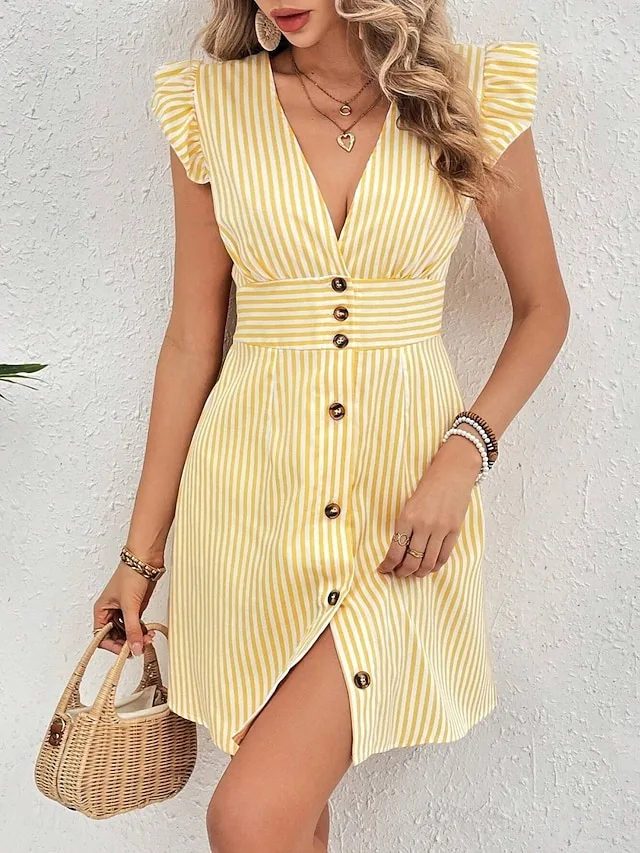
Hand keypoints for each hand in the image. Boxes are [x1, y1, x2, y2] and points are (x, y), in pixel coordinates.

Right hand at [92, 560, 157, 655]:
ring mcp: (124, 610)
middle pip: (115, 637)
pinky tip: (150, 632)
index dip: (112, 646)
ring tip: (148, 638)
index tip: (126, 651)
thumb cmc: (131, 574)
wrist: (146, 559)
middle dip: (128, 642)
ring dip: (137, 637)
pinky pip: (136, 625)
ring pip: (127, 632)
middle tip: (140, 645)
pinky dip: (143, 630)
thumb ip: (133, 629)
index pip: (101, 636)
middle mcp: (111, 612)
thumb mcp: (130, 605)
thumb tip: (135, 648)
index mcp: (102, 611)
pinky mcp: (136, 608)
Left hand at [377, 435, 481, 577]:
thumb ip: (405, 525)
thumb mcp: (409, 504)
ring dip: (419, 573)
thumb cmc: (428, 486)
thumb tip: (399, 550)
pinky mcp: (454, 531)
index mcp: (406, 518)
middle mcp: (423, 526)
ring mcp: (440, 529)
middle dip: (402, 572)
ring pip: (428, 562)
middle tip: (398, 574)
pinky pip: (444, 556)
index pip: (395, 551)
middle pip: (411, 561)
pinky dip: (436, 566)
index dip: (388, 565)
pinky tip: (430, 567)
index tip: (383, 570)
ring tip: (413, 573)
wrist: (452, 472)